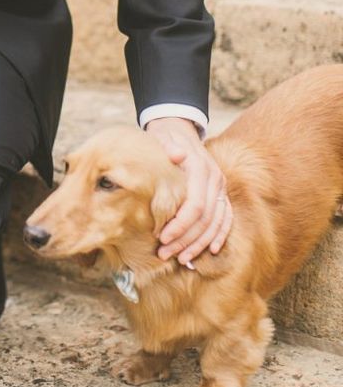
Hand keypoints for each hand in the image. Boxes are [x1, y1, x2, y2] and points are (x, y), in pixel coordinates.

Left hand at [146, 117, 232, 265]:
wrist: (177, 128)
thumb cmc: (163, 138)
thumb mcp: (161, 138)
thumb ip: (168, 147)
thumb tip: (177, 154)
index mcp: (201, 168)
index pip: (195, 205)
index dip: (180, 225)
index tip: (162, 238)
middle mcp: (215, 179)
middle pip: (205, 219)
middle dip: (185, 240)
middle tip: (165, 254)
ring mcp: (220, 187)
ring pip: (216, 222)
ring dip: (199, 243)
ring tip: (180, 258)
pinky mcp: (220, 193)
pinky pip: (225, 218)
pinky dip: (218, 235)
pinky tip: (209, 250)